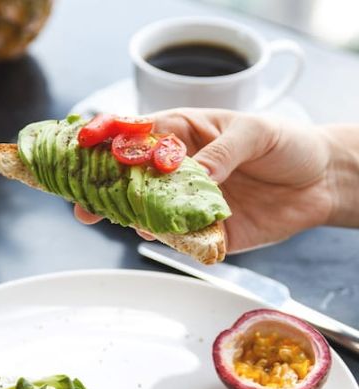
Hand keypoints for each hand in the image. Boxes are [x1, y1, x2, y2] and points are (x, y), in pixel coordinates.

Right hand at [75, 109, 339, 252]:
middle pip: (128, 180)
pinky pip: (176, 240)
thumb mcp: (256, 133)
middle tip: (85, 204)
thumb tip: (195, 174)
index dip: (108, 142)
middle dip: (102, 190)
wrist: (319, 182)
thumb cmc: (286, 144)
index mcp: (182, 135)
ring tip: (130, 220)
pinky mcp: (202, 232)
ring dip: (133, 217)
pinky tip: (160, 235)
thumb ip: (221, 152)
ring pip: (145, 212)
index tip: (86, 148)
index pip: (136, 136)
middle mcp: (177, 170)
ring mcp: (185, 202)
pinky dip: (166, 240)